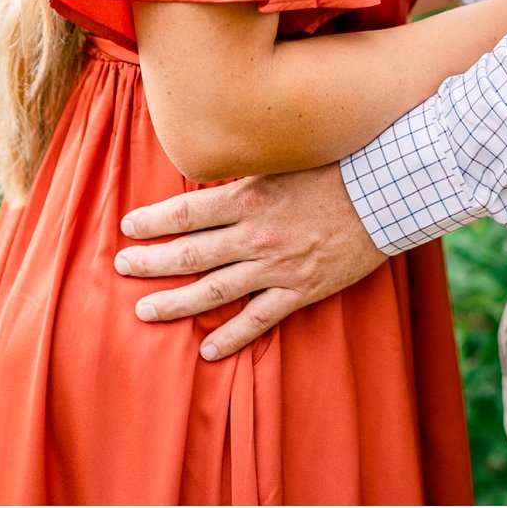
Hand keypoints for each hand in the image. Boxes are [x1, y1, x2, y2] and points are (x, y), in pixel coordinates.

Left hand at [115, 163, 385, 359]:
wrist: (385, 192)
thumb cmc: (338, 165)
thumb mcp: (285, 159)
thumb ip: (248, 174)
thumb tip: (211, 179)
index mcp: (250, 196)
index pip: (187, 212)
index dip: (153, 221)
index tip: (127, 227)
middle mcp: (256, 234)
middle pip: (191, 253)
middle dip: (151, 262)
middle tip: (121, 268)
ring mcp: (277, 265)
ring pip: (215, 290)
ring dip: (176, 302)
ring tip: (145, 310)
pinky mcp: (301, 289)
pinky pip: (259, 319)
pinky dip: (232, 337)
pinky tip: (208, 349)